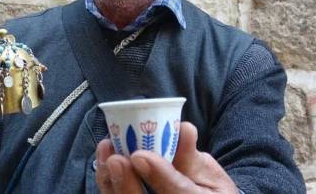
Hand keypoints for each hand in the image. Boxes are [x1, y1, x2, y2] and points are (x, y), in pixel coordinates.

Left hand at [95, 122, 238, 193]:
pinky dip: (108, 183)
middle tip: (116, 159)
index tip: (141, 156)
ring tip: (106, 150)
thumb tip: (183, 128)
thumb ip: (193, 157)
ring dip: (110, 181)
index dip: (161, 177)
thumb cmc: (208, 190)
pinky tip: (104, 160)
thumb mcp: (210, 174)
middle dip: (126, 185)